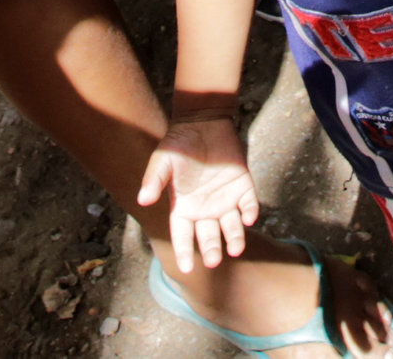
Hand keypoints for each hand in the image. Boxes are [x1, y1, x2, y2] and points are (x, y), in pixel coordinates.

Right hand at [137, 115, 262, 272]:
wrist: (204, 123)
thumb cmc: (179, 144)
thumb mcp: (163, 161)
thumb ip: (154, 180)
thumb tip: (142, 200)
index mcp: (184, 208)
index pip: (182, 236)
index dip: (184, 252)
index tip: (186, 269)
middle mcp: (205, 209)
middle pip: (209, 237)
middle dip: (212, 249)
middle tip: (214, 260)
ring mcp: (226, 200)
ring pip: (232, 227)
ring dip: (235, 239)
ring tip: (235, 249)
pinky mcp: (243, 187)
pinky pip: (249, 205)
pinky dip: (250, 212)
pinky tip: (249, 217)